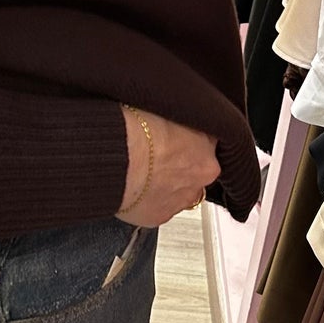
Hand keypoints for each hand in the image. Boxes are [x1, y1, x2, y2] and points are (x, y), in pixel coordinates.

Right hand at [118, 106, 219, 226]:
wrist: (117, 156)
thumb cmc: (137, 127)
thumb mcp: (163, 106)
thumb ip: (173, 115)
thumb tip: (166, 114)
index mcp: (206, 145)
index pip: (206, 140)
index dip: (187, 137)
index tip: (173, 134)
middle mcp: (200, 175)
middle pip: (196, 169)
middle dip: (179, 164)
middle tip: (155, 153)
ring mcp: (181, 199)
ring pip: (178, 191)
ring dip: (165, 183)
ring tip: (141, 171)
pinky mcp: (159, 216)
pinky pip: (157, 207)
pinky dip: (148, 200)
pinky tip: (133, 187)